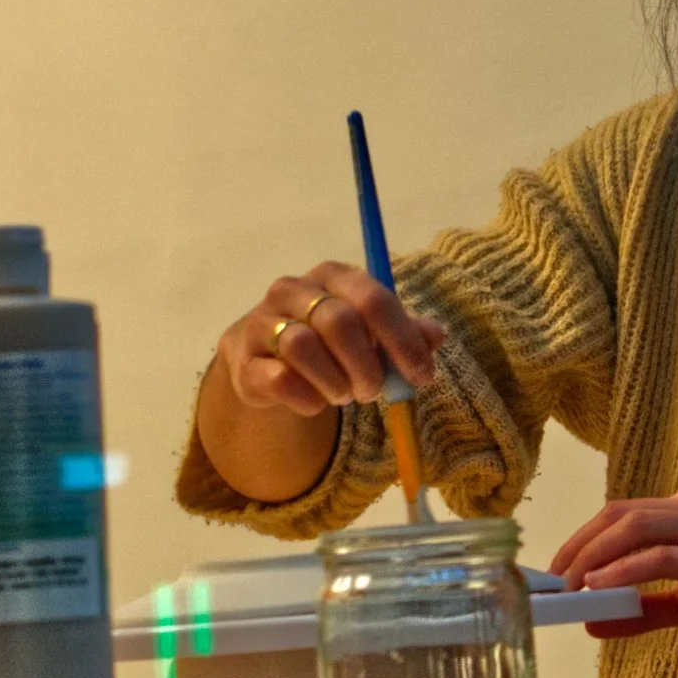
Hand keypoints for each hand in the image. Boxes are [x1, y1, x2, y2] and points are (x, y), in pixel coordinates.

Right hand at [215, 261, 448, 417]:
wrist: (268, 364)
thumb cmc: (330, 343)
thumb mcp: (372, 334)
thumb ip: (405, 332)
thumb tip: (435, 336)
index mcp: (332, 275)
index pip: (373, 298)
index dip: (402, 340)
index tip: (422, 376)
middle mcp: (292, 289)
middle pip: (338, 322)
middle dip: (366, 366)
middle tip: (375, 392)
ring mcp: (261, 322)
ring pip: (303, 347)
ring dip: (335, 382)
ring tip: (344, 395)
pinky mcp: (242, 360)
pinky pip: (278, 379)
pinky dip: (307, 398)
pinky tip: (315, 402)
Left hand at [551, 486, 677, 653]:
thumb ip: (652, 608)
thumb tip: (598, 620)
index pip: (625, 513)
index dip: (582, 539)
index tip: (553, 571)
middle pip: (620, 512)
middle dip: (575, 544)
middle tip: (546, 579)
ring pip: (636, 525)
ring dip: (591, 556)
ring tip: (564, 587)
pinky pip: (664, 557)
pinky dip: (624, 570)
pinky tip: (598, 589)